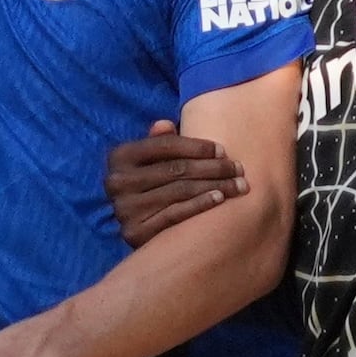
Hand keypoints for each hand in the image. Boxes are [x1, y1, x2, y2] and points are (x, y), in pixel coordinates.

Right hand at [104, 119, 244, 246]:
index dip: (197, 146)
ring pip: (179, 191)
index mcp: (119, 157)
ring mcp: (124, 208)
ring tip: (239, 185)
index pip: (165, 145)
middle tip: (239, 169)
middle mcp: (116, 181)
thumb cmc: (153, 185)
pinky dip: (201, 205)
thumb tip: (165, 124)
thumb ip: (159, 141)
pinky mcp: (134, 232)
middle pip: (176, 169)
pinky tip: (220, 199)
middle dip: (213, 168)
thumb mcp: (152, 159)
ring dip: (215, 186)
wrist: (138, 227)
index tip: (223, 151)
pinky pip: (175, 214)